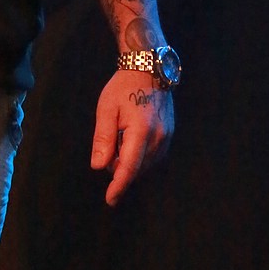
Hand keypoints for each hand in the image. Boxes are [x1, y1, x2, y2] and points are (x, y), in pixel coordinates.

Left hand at [90, 71, 174, 207]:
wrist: (149, 69)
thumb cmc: (123, 87)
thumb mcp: (106, 109)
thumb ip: (103, 139)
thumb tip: (99, 167)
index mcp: (141, 131)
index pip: (128, 167)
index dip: (118, 186)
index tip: (110, 200)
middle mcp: (159, 138)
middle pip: (137, 169)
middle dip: (119, 168)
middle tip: (109, 146)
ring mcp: (167, 137)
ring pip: (146, 165)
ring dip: (130, 162)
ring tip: (120, 138)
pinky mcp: (170, 135)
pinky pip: (153, 157)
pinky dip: (140, 157)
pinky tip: (130, 141)